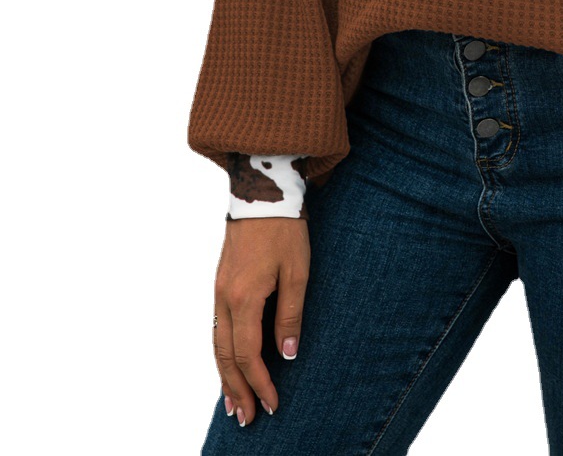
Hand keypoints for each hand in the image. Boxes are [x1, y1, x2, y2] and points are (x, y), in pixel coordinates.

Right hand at [212, 217, 310, 426]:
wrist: (262, 191)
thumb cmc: (284, 229)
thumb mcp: (297, 270)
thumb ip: (290, 313)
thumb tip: (287, 354)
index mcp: (244, 297)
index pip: (248, 354)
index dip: (260, 383)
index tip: (272, 405)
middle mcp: (224, 298)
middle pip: (225, 356)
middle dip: (236, 390)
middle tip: (246, 419)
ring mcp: (218, 291)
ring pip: (216, 344)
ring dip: (225, 376)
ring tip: (233, 403)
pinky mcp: (220, 283)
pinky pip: (216, 328)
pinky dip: (221, 353)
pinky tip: (228, 363)